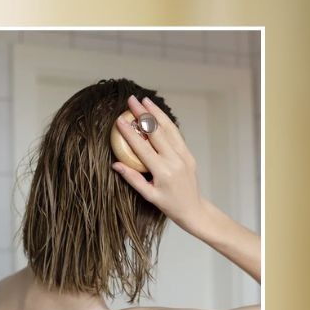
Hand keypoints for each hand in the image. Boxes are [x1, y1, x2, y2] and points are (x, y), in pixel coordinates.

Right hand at [112, 95, 260, 282]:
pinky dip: (166, 122)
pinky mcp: (188, 153)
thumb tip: (115, 164)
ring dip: (156, 113)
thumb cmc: (168, 205)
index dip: (130, 133)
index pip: (142, 148)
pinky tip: (157, 114)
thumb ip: (132, 179)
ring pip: (169, 129)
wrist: (193, 209)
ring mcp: (183, 155)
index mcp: (162, 171)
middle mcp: (174, 160)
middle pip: (157, 132)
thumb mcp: (148, 196)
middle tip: (131, 100)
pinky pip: (176, 134)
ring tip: (145, 101)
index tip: (120, 121)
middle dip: (143, 114)